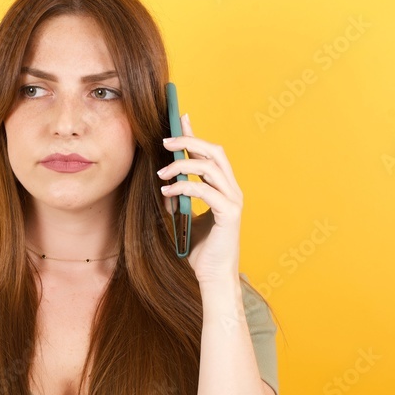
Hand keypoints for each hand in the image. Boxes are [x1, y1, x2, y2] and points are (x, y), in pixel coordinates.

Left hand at [159, 113, 243, 285]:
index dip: (196, 134)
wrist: (213, 276)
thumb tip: (165, 178)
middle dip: (189, 142)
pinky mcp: (229, 214)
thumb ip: (180, 195)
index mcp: (224, 188)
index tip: (180, 118)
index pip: (211, 153)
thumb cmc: (201, 249)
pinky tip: (166, 193)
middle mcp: (232, 190)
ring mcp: (233, 201)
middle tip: (165, 141)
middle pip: (215, 152)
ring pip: (210, 167)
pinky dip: (183, 187)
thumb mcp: (185, 215)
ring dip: (182, 165)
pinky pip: (205, 191)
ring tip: (161, 174)